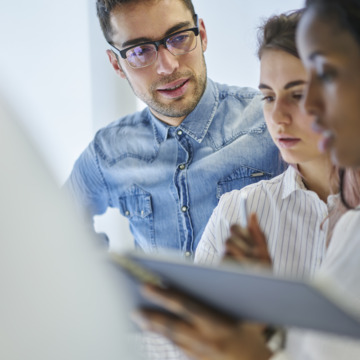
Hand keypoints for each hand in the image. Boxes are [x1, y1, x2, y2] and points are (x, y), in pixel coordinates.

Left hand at [133, 284, 272, 359]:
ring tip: (140, 318)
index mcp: (218, 325)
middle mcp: (206, 340)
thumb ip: (231, 301)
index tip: (147, 286)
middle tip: (134, 309)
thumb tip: (217, 280)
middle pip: (173, 326)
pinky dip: (168, 339)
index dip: (164, 295)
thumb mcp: (249, 319)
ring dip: (155, 328)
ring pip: (173, 339)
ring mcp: (202, 355)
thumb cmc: (257, 341)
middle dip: (152, 316)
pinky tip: (158, 332)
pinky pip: (180, 349)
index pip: (185, 306)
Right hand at [223, 213, 271, 267]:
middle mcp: (232, 247)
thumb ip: (258, 233)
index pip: (234, 227)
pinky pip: (225, 258)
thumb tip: (253, 213)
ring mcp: (225, 256)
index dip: (239, 228)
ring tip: (252, 265)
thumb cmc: (264, 269)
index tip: (246, 233)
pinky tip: (243, 271)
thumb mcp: (264, 250)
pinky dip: (237, 264)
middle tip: (253, 251)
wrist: (261, 288)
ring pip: (227, 244)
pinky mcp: (221, 266)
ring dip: (242, 253)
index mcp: (242, 240)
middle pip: (230, 235)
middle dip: (243, 242)